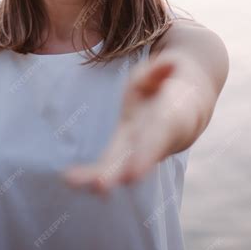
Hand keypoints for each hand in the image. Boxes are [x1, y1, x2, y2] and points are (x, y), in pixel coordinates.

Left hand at [61, 54, 179, 196]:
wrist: (182, 110)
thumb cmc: (168, 87)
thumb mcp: (165, 72)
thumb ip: (162, 70)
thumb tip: (170, 64)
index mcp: (168, 120)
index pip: (156, 138)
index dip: (145, 154)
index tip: (134, 175)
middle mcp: (152, 142)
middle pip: (135, 162)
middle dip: (119, 173)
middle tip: (101, 185)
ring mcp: (137, 150)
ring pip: (119, 168)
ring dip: (98, 176)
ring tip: (71, 180)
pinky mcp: (123, 152)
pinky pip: (107, 165)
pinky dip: (89, 174)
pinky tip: (68, 179)